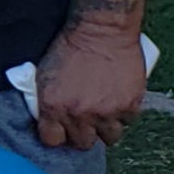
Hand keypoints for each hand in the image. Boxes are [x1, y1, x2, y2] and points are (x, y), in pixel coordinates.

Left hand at [34, 19, 146, 150]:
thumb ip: (47, 100)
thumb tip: (50, 119)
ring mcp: (107, 112)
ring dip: (106, 128)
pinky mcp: (130, 104)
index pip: (52, 140)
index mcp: (54, 106)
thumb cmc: (69, 46)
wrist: (100, 30)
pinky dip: (124, 114)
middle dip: (82, 134)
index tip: (59, 131)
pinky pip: (128, 121)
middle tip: (84, 123)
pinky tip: (118, 101)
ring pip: (109, 138)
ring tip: (104, 114)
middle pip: (83, 143)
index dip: (56, 136)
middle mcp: (80, 114)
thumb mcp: (44, 74)